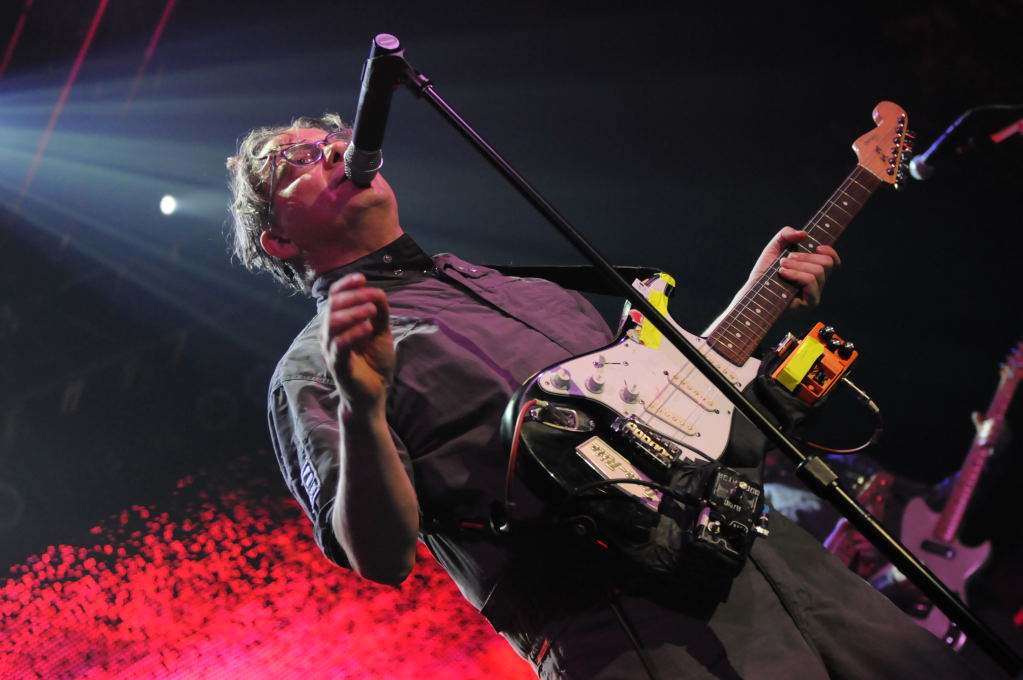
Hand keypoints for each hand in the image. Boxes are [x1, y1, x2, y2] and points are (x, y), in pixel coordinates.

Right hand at [321, 273, 394, 411]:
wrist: (373, 393)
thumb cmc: (373, 362)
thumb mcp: (381, 333)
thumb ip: (380, 313)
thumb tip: (377, 292)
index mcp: (337, 323)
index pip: (334, 297)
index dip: (345, 285)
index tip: (361, 278)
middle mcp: (329, 334)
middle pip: (332, 306)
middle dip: (353, 297)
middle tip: (373, 296)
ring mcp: (331, 350)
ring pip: (332, 324)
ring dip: (353, 313)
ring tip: (371, 311)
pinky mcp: (338, 366)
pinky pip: (339, 346)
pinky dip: (353, 333)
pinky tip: (368, 328)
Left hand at [751, 226, 840, 309]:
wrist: (753, 292)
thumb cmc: (764, 273)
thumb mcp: (773, 248)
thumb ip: (785, 235)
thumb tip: (804, 234)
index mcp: (812, 269)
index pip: (833, 260)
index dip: (830, 251)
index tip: (817, 247)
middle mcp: (817, 281)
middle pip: (827, 263)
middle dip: (805, 257)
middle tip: (786, 258)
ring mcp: (815, 292)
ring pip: (818, 271)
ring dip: (798, 265)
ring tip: (781, 267)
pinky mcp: (810, 302)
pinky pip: (811, 281)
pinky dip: (797, 274)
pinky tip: (783, 273)